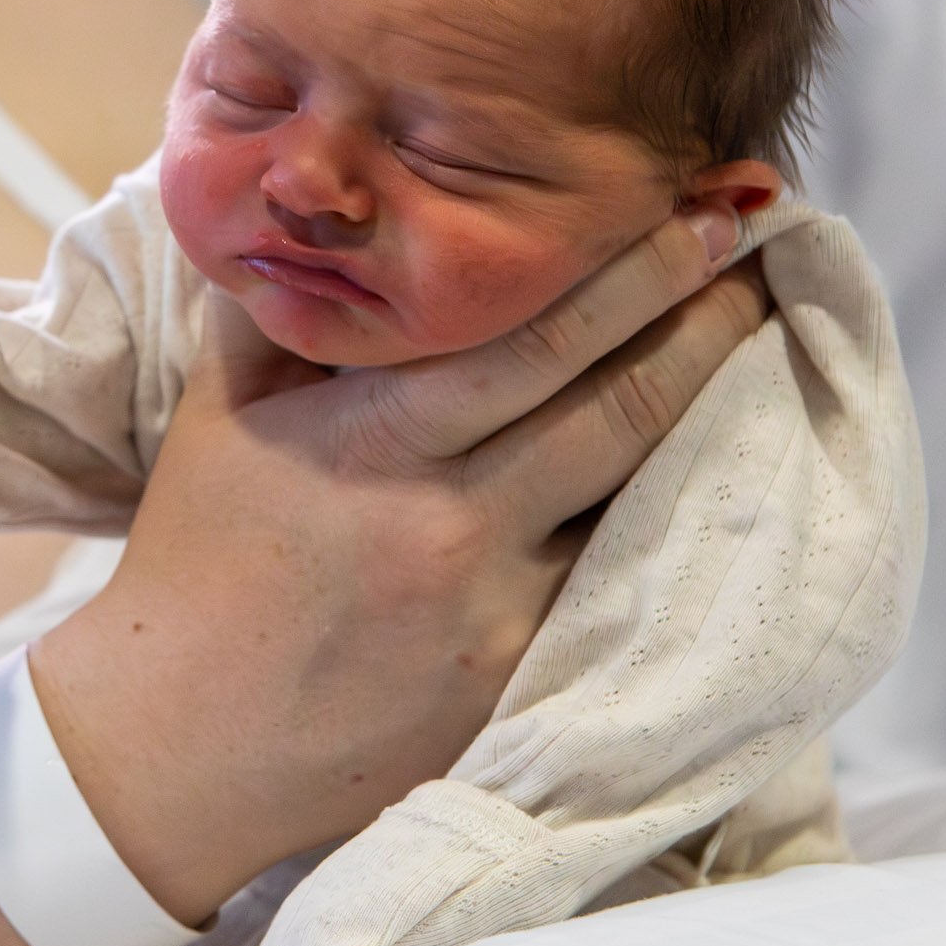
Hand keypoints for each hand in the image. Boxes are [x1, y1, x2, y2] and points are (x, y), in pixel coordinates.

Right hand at [30, 205, 764, 920]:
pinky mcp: (522, 680)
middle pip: (622, 400)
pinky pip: (617, 580)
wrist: (181, 739)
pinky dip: (671, 517)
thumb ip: (274, 312)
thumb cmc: (197, 561)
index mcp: (372, 438)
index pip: (538, 334)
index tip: (701, 206)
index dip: (637, 267)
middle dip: (708, 312)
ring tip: (759, 336)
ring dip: (715, 407)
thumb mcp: (218, 417)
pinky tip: (714, 467)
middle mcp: (449, 518)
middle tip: (763, 240)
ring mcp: (497, 609)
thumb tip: (313, 211)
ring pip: (643, 492)